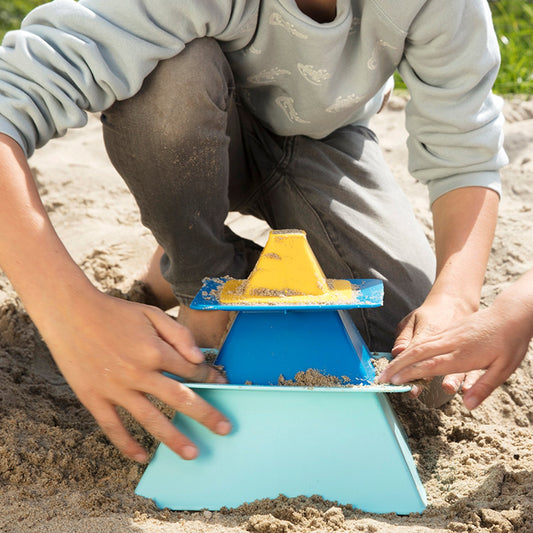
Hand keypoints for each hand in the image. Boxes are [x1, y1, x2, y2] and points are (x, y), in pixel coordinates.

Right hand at [39, 289, 230, 462]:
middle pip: (179, 399)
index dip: (210, 378)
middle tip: (225, 429)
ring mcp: (115, 388)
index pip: (191, 371)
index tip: (222, 384)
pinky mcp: (93, 397)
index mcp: (155, 350)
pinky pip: (112, 427)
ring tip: (192, 454)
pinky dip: (127, 444)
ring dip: (173, 439)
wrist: (71, 312)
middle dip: (206, 415)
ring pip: (150, 420)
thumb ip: (178, 334)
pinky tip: (142, 457)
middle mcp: (138, 373)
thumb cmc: (116, 312)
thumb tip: (200, 357)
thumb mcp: (152, 313)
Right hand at [380, 305, 529, 408]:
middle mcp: (451, 343)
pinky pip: (425, 340)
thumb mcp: (504, 368)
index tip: (394, 381)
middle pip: (417, 354)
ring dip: (401, 357)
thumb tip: (468, 404)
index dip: (410, 374)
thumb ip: (484, 386)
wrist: (512, 313)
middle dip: (397, 366)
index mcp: (463, 354)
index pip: (430, 365)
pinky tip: (404, 355)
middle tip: (381, 377)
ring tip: (388, 369)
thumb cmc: (510, 341)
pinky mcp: (449, 330)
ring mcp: (448, 334)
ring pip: (419, 345)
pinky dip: (411, 349)